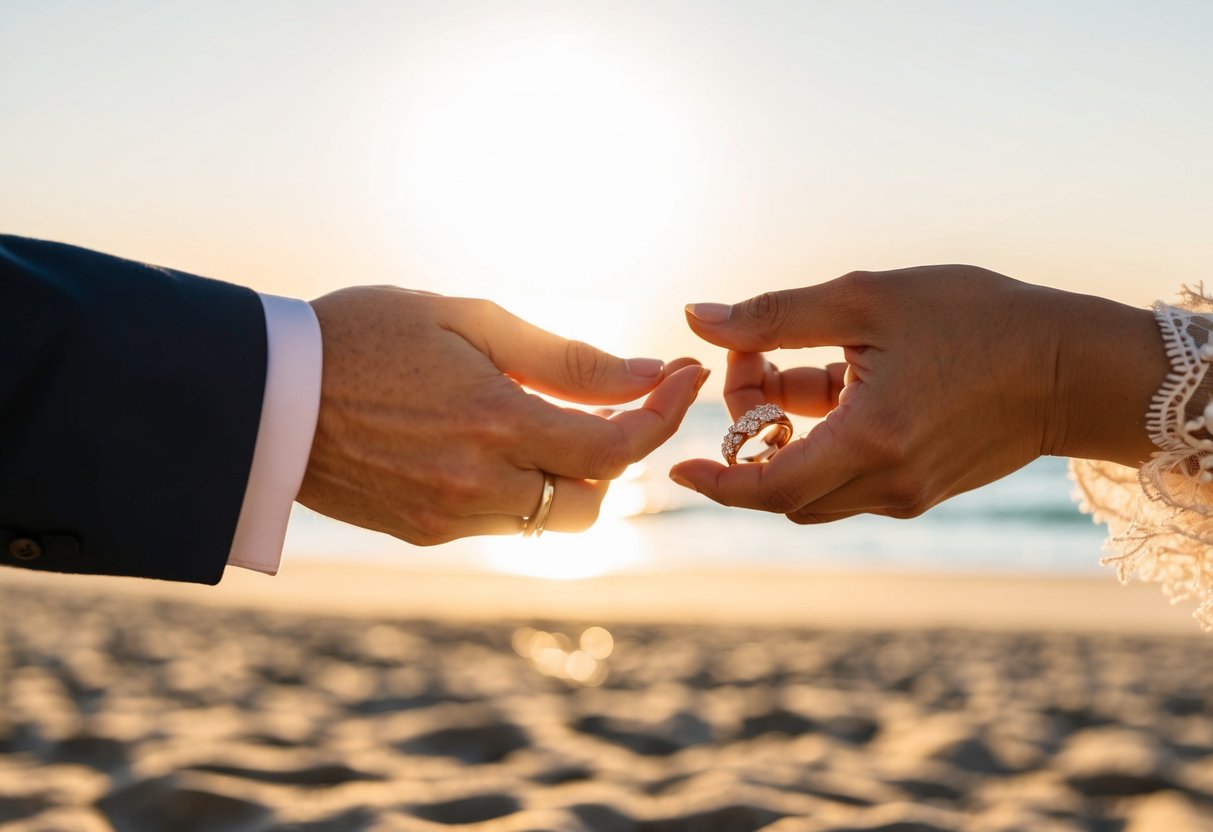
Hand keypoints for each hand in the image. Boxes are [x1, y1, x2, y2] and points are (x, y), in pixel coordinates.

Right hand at [298, 287, 706, 543]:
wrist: (265, 393)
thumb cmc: (365, 333)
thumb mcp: (468, 320)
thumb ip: (564, 357)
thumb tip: (646, 375)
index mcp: (495, 421)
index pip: (615, 447)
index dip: (662, 416)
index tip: (684, 380)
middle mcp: (478, 483)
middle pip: (594, 500)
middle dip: (614, 457)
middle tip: (605, 407)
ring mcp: (448, 517)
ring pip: (550, 521)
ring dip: (567, 478)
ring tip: (544, 423)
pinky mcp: (423, 534)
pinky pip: (500, 524)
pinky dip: (517, 491)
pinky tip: (487, 445)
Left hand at [670, 265, 1165, 522]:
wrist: (1072, 366)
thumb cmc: (978, 319)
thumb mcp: (867, 300)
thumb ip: (776, 314)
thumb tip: (697, 316)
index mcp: (869, 442)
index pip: (764, 488)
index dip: (713, 482)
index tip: (675, 465)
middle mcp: (886, 485)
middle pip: (782, 489)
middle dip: (746, 436)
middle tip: (749, 365)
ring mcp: (907, 495)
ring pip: (814, 487)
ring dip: (784, 439)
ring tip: (789, 369)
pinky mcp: (923, 490)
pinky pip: (850, 480)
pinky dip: (823, 442)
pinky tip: (837, 383)